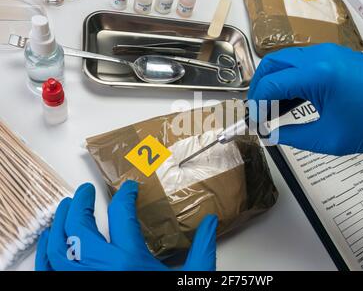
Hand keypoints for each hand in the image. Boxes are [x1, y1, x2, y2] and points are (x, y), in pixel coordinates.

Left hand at [35, 181, 217, 270]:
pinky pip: (48, 271)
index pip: (121, 215)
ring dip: (59, 222)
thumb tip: (210, 221)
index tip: (128, 188)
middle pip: (80, 226)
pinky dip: (44, 253)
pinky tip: (49, 241)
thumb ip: (202, 248)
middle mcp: (101, 270)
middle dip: (80, 202)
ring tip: (64, 208)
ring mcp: (82, 283)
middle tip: (85, 192)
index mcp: (130, 262)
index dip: (125, 194)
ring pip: (58, 246)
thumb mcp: (192, 279)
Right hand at [248, 43, 362, 154]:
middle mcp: (320, 56)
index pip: (270, 84)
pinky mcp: (334, 55)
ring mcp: (327, 52)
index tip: (253, 121)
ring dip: (273, 83)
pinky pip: (301, 63)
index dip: (256, 104)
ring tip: (271, 110)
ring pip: (285, 61)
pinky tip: (290, 101)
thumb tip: (271, 135)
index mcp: (319, 74)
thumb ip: (293, 136)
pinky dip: (289, 79)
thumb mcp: (330, 138)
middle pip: (272, 64)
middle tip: (256, 112)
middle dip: (258, 88)